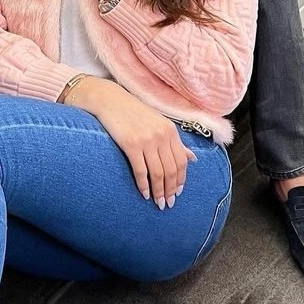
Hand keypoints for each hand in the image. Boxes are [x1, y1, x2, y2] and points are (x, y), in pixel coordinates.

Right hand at [70, 78, 196, 204]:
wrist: (110, 100)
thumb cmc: (134, 113)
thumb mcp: (159, 123)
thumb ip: (176, 142)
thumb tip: (192, 158)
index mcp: (170, 131)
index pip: (182, 161)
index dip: (181, 180)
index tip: (178, 192)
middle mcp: (161, 136)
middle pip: (171, 170)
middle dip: (170, 190)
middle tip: (169, 203)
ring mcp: (146, 140)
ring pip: (157, 173)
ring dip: (158, 192)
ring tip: (158, 203)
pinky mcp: (131, 145)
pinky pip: (140, 171)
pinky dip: (143, 185)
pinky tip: (144, 194)